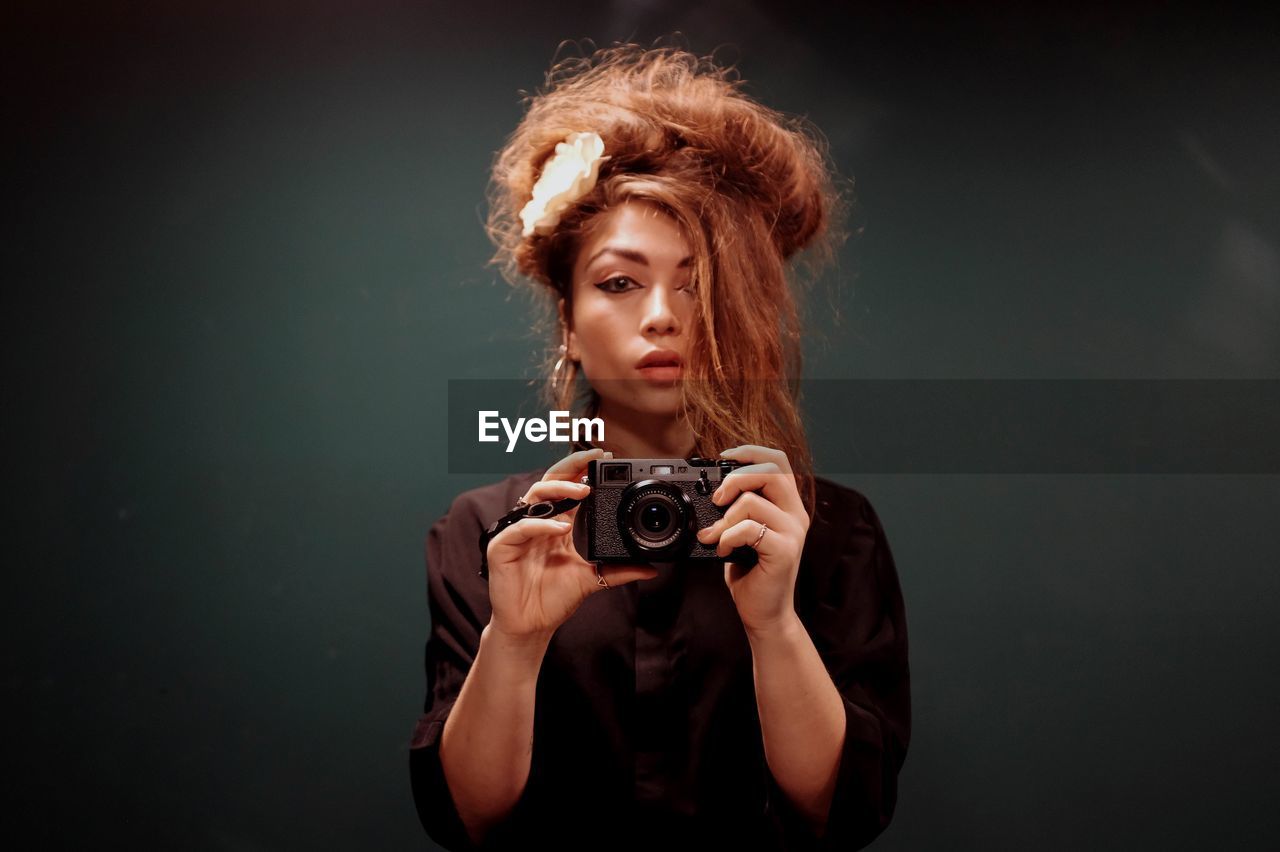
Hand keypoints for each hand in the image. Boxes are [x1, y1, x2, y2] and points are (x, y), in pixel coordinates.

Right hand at [485, 448, 657, 641]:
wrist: (531, 625)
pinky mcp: (503, 547)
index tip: (607, 458)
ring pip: (534, 496)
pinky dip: (542, 526)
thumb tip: (651, 569)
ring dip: (559, 489)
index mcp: (557, 524)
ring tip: (583, 491)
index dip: (584, 471)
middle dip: (572, 465)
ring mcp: (519, 532)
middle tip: (594, 457)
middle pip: (551, 481)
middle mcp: (538, 522)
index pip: (568, 488)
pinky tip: (561, 528)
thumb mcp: (592, 580)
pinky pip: (521, 529)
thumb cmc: (554, 598)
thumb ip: (618, 571)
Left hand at [695, 445, 809, 633]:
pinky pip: (750, 529)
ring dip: (724, 517)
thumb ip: (737, 508)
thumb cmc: (751, 572)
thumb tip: (711, 490)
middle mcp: (795, 515)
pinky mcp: (784, 551)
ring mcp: (793, 532)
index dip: (751, 451)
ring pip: (754, 501)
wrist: (764, 612)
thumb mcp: (743, 533)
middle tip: (717, 498)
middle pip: (772, 470)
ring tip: (714, 535)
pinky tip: (724, 551)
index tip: (723, 458)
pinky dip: (728, 537)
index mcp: (787, 505)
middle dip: (736, 478)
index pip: (779, 460)